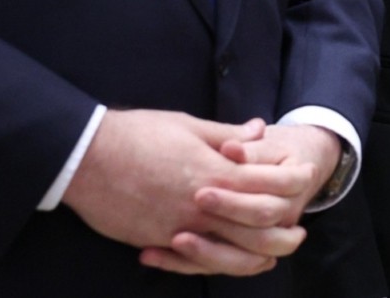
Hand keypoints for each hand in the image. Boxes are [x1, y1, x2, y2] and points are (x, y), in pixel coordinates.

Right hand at [63, 111, 317, 275]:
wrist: (85, 158)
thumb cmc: (137, 134)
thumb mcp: (187, 124)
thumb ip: (227, 133)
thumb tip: (259, 129)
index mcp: (213, 170)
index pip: (269, 184)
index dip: (292, 181)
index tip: (304, 178)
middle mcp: (201, 205)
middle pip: (259, 228)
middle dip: (286, 232)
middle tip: (298, 230)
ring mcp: (179, 227)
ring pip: (231, 254)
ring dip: (259, 256)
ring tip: (273, 253)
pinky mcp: (158, 240)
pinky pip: (196, 262)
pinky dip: (218, 263)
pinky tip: (230, 260)